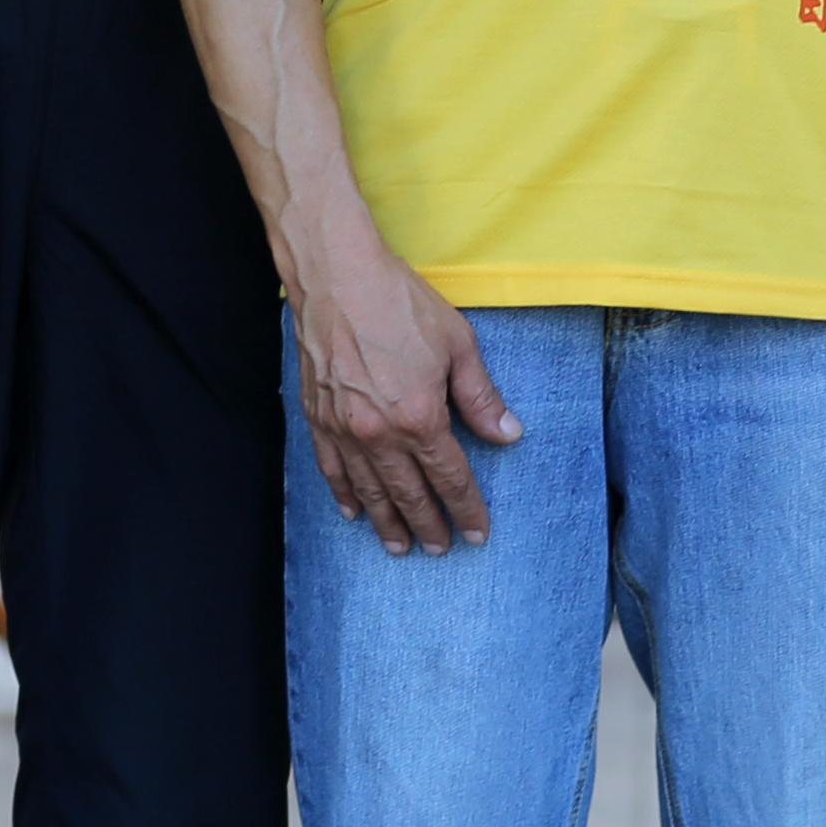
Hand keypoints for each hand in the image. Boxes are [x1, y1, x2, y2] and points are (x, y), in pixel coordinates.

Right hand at [289, 238, 520, 552]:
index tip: (478, 533)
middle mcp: (380, 434)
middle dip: (429, 526)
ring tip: (400, 547)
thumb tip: (508, 435)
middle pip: (409, 494)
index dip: (466, 509)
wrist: (336, 276)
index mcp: (420, 417)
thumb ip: (481, 397)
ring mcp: (344, 429)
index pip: (450, 478)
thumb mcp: (457, 344)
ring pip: (369, 491)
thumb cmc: (399, 303)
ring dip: (387, 523)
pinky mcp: (317, 418)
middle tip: (441, 549)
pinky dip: (344, 495)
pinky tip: (353, 512)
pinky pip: (332, 470)